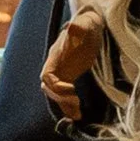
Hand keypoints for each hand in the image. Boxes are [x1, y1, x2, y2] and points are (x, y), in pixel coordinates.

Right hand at [40, 6, 104, 120]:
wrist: (92, 27)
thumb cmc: (88, 24)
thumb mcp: (86, 24)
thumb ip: (79, 28)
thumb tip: (72, 27)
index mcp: (56, 56)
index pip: (47, 75)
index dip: (55, 86)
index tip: (71, 89)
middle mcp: (56, 67)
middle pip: (49, 88)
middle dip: (60, 98)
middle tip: (77, 103)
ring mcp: (63, 73)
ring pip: (56, 95)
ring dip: (64, 106)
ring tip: (77, 115)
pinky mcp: (70, 78)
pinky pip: (65, 96)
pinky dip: (69, 108)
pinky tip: (78, 116)